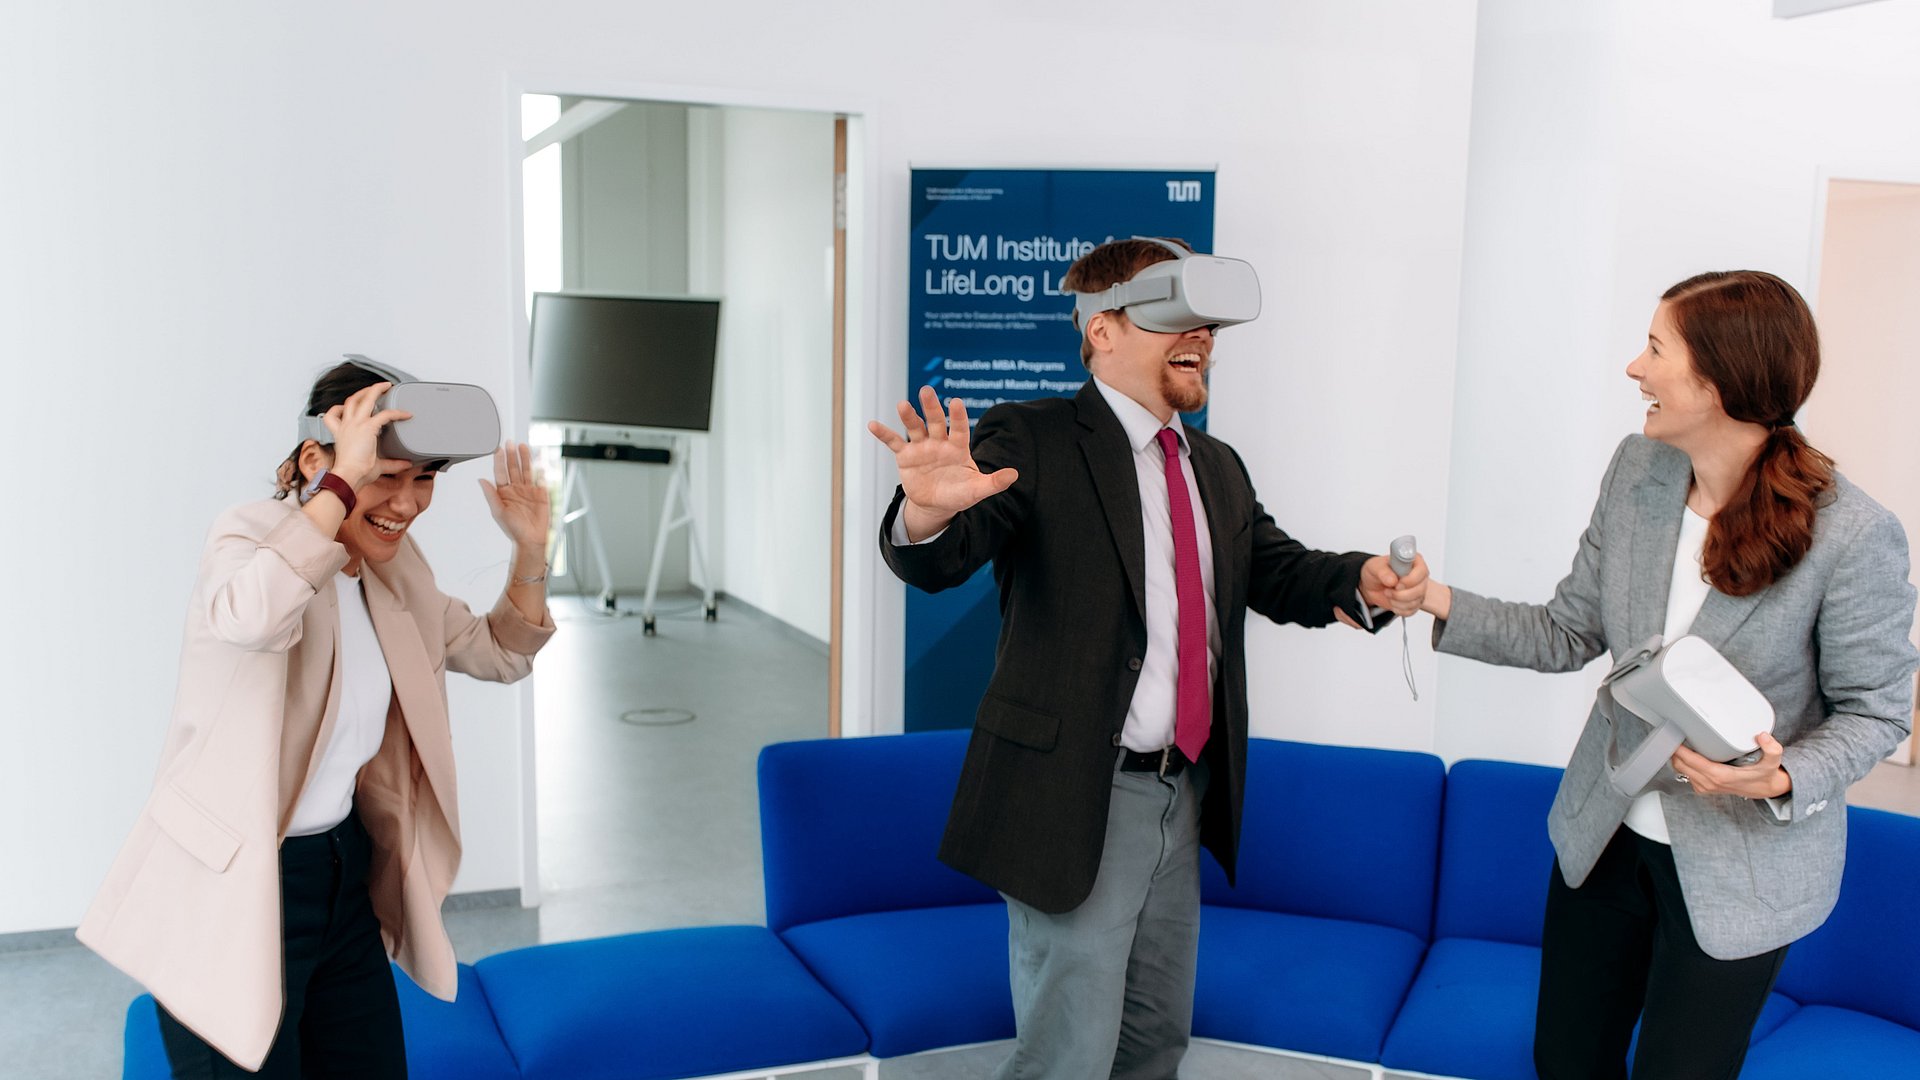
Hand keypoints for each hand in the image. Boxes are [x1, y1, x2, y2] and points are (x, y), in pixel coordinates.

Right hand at [320, 382, 412, 488]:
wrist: (349, 476)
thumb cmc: (355, 473)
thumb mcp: (375, 465)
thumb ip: (391, 464)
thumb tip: (406, 465)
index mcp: (341, 433)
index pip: (334, 414)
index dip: (340, 408)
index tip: (348, 406)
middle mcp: (346, 425)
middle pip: (352, 400)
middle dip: (363, 391)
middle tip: (375, 388)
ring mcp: (356, 424)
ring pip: (365, 399)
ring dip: (376, 390)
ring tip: (387, 386)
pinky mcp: (367, 427)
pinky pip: (385, 414)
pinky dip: (397, 413)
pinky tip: (406, 414)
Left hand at [479, 443, 550, 554]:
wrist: (531, 539)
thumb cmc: (513, 529)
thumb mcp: (498, 511)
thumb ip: (490, 494)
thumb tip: (481, 480)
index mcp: (503, 492)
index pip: (500, 472)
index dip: (499, 460)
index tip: (498, 449)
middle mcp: (516, 489)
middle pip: (513, 468)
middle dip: (512, 455)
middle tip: (510, 443)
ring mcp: (529, 490)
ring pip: (526, 470)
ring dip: (525, 458)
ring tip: (523, 446)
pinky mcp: (541, 494)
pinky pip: (540, 478)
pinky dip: (540, 469)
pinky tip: (539, 460)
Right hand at [867, 386, 1017, 539]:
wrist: (936, 504)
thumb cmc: (959, 493)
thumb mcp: (977, 490)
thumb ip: (993, 482)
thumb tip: (1015, 475)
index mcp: (958, 447)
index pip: (960, 428)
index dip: (958, 416)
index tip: (956, 402)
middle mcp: (939, 442)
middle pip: (936, 421)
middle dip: (931, 407)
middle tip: (926, 391)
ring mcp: (921, 447)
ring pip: (915, 428)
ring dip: (908, 417)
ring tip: (902, 405)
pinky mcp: (906, 456)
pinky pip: (894, 443)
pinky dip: (884, 434)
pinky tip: (872, 425)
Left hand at [1359, 552, 1429, 617]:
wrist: (1371, 584)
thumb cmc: (1377, 571)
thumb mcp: (1374, 567)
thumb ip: (1383, 571)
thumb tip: (1392, 580)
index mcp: (1413, 561)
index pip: (1422, 571)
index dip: (1410, 580)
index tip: (1397, 584)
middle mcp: (1419, 576)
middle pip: (1420, 589)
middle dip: (1401, 594)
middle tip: (1388, 590)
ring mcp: (1419, 590)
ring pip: (1416, 601)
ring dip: (1397, 601)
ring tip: (1388, 594)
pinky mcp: (1415, 602)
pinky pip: (1411, 610)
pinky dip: (1398, 608)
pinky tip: (1392, 602)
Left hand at [1671, 732, 1791, 798]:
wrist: (1765, 789)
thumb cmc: (1764, 774)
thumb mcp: (1773, 761)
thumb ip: (1772, 749)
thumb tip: (1763, 736)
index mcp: (1720, 776)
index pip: (1691, 761)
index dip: (1679, 749)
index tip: (1673, 735)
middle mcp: (1709, 783)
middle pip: (1680, 765)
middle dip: (1673, 750)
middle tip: (1672, 732)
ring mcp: (1705, 787)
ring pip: (1680, 770)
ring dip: (1677, 756)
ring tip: (1677, 740)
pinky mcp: (1704, 787)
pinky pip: (1686, 774)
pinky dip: (1683, 763)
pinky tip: (1686, 752)